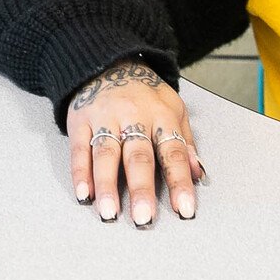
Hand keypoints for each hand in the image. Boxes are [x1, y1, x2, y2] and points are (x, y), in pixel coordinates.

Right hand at [67, 58, 203, 225]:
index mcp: (161, 115)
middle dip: (141, 189)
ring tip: (109, 213)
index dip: (180, 183)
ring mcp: (105, 117)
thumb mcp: (173, 109)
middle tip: (144, 218)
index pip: (173, 153)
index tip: (184, 209)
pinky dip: (80, 173)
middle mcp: (133, 116)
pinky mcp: (80, 119)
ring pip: (106, 154)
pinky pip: (79, 149)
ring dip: (107, 186)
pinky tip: (84, 194)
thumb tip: (199, 174)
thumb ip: (185, 142)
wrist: (108, 61)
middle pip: (138, 157)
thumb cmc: (144, 93)